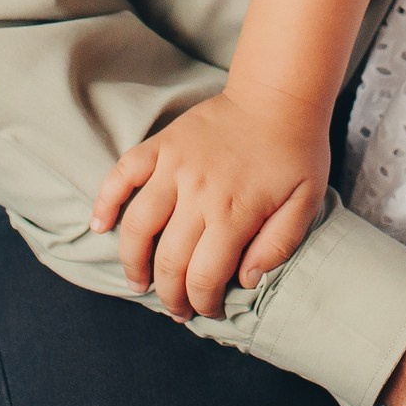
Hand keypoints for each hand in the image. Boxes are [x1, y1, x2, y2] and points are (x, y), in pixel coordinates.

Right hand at [88, 83, 330, 322]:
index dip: (202, 303)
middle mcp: (199, 193)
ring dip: (133, 262)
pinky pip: (122, 174)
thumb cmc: (295, 152)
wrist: (277, 95)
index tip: (207, 310)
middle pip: (169, 260)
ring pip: (138, 225)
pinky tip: (99, 225)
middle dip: (169, 295)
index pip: (204, 277)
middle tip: (175, 307)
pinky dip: (105, 201)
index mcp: (234, 212)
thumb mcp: (306, 202)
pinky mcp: (161, 145)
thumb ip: (278, 245)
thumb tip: (246, 280)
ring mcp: (174, 167)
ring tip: (139, 281)